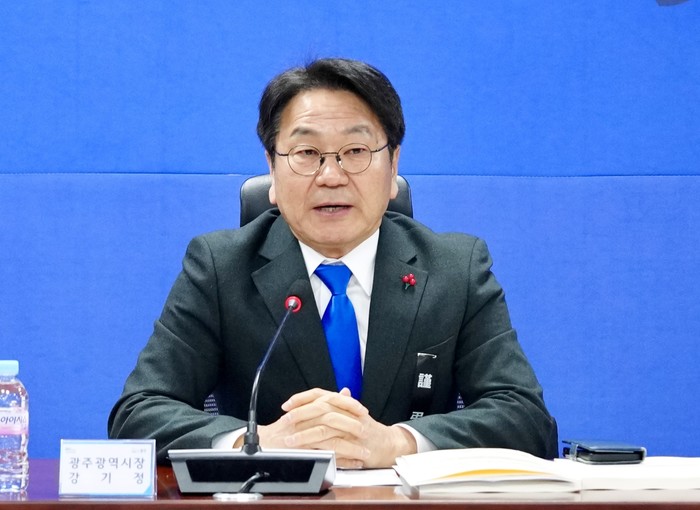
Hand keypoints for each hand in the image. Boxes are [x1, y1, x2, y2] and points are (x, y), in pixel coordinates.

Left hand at [250, 387, 416, 467]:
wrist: (389, 444)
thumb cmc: (368, 430)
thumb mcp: (351, 413)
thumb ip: (334, 405)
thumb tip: (316, 398)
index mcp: (344, 403)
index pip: (319, 394)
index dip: (302, 398)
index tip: (286, 405)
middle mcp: (348, 412)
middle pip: (320, 408)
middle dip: (300, 414)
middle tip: (286, 420)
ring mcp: (352, 429)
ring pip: (324, 428)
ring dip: (305, 434)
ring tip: (290, 440)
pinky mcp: (355, 445)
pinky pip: (334, 446)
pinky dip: (319, 449)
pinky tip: (308, 453)